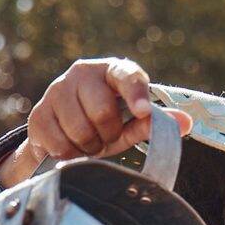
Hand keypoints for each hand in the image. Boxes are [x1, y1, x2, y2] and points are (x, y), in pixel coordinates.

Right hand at [0, 57, 194, 186]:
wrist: (60, 134)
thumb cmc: (105, 125)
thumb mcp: (130, 125)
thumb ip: (154, 123)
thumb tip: (186, 122)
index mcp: (111, 70)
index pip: (127, 75)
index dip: (136, 94)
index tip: (144, 112)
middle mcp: (82, 72)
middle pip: (102, 111)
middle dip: (108, 133)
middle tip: (106, 136)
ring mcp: (56, 90)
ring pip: (80, 130)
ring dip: (88, 146)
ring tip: (88, 142)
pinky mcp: (38, 113)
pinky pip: (59, 143)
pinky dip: (69, 154)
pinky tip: (70, 147)